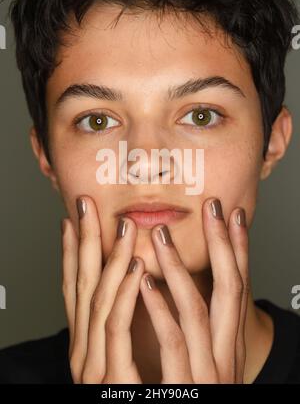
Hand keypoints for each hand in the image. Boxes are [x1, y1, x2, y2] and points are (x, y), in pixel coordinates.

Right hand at [61, 195, 144, 382]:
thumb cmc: (140, 393)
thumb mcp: (124, 354)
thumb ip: (122, 323)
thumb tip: (128, 284)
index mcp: (88, 344)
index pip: (76, 290)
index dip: (72, 253)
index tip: (72, 222)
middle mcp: (84, 352)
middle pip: (81, 287)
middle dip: (83, 244)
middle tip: (83, 206)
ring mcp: (94, 366)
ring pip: (99, 301)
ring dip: (110, 260)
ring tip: (121, 226)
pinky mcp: (113, 379)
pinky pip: (115, 330)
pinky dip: (124, 295)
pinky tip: (134, 268)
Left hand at [138, 197, 248, 383]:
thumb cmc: (191, 395)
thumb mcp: (203, 360)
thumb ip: (198, 328)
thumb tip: (186, 287)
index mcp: (228, 347)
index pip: (239, 289)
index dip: (239, 250)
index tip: (235, 216)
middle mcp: (226, 356)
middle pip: (231, 290)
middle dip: (224, 246)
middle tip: (214, 207)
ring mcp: (208, 373)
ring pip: (198, 311)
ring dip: (180, 268)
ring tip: (159, 234)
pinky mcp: (185, 390)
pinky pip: (174, 344)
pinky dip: (160, 311)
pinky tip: (144, 283)